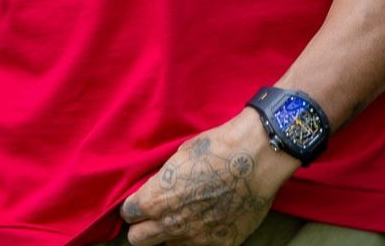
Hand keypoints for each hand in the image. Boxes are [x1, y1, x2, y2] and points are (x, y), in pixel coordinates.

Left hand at [117, 109, 296, 245]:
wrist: (256, 156)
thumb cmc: (217, 148)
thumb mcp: (179, 157)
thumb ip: (163, 181)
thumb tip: (157, 189)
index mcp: (156, 200)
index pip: (128, 213)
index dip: (135, 205)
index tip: (144, 200)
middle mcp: (171, 224)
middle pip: (139, 239)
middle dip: (143, 227)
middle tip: (157, 214)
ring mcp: (196, 238)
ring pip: (171, 244)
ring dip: (174, 232)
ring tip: (190, 213)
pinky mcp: (222, 243)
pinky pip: (202, 245)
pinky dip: (203, 234)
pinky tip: (214, 216)